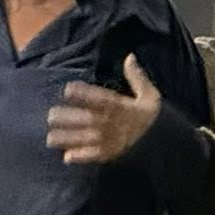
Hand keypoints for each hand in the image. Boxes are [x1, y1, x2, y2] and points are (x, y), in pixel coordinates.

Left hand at [47, 54, 161, 164]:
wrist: (164, 143)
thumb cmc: (150, 116)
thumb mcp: (150, 94)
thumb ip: (137, 77)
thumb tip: (129, 57)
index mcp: (120, 106)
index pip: (99, 97)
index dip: (82, 93)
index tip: (67, 89)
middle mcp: (111, 123)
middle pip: (87, 119)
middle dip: (68, 117)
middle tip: (50, 116)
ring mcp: (110, 140)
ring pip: (86, 139)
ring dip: (68, 139)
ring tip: (50, 138)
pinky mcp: (110, 154)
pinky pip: (93, 156)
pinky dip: (81, 157)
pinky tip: (66, 157)